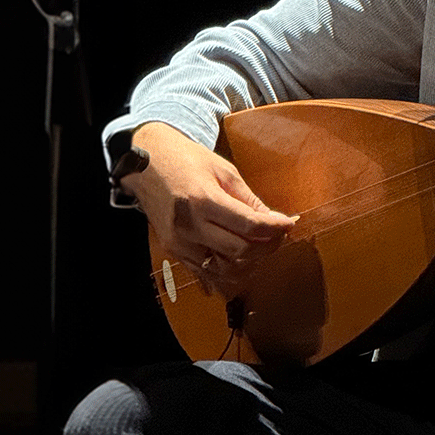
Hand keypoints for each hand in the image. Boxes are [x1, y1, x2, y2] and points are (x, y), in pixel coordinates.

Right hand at [125, 121, 295, 288]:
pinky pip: (207, 273)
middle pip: (241, 251)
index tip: (288, 224)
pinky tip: (242, 259)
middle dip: (268, 246)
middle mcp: (190, 226)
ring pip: (225, 269)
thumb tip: (274, 220)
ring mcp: (180, 243)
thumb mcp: (223, 170)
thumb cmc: (186, 160)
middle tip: (279, 235)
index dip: (276, 228)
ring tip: (262, 247)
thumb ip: (248, 199)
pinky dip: (229, 271)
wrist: (145, 165)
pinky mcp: (174, 252)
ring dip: (250, 263)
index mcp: (203, 200)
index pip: (250, 225)